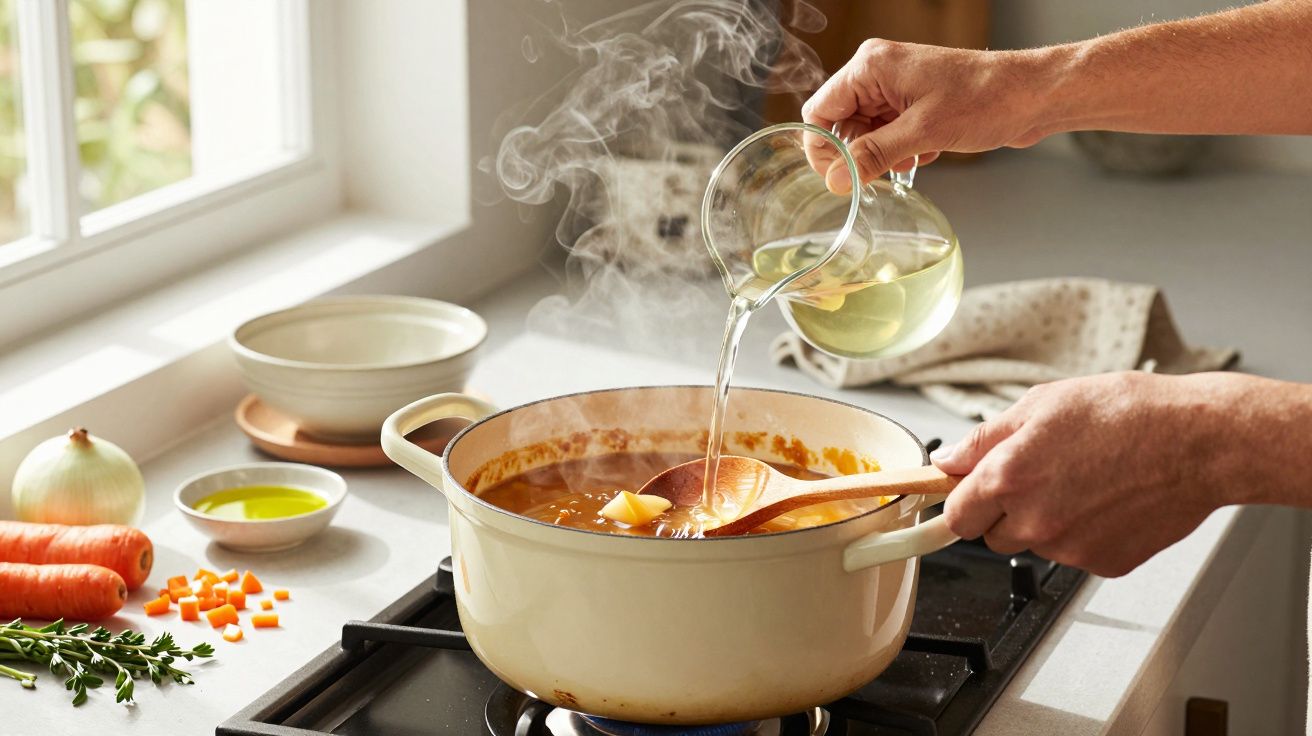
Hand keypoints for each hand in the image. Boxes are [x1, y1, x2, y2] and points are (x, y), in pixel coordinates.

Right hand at [802, 40, 1051, 192]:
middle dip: (859, 153)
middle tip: (882, 171)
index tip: (837, 177)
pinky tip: (927, 151)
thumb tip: (837, 179)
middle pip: (841, 124)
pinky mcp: (912, 103)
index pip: (820, 111)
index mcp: (871, 66)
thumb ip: (873, 155)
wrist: (1032, 95)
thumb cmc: (986, 97)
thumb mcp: (922, 133)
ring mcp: (896, 88)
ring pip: (865, 133)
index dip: (823, 147)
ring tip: (914, 156)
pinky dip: (901, 150)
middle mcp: (878, 73)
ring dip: (883, 154)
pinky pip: (887, 134)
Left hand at [932, 372, 1261, 577]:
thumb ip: (984, 439)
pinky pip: (1074, 553)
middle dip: (1004, 510)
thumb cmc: (1127, 414)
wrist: (1197, 442)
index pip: (956, 515)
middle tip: (1039, 475)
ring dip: (1045, 520)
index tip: (969, 493)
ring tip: (1083, 480)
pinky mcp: (1103, 563)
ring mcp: (1070, 548)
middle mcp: (1034, 521)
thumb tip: (947, 461)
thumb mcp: (1041, 404)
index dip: (963, 500)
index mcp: (1008, 478)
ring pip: (1035, 544)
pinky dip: (1084, 532)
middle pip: (992, 535)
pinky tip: (1107, 499)